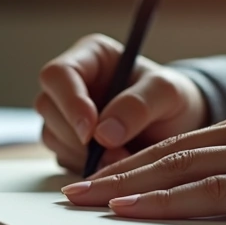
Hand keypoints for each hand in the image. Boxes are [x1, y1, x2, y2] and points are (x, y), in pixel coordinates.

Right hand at [36, 34, 208, 173]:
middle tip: (115, 154)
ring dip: (82, 156)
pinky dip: (86, 167)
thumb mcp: (167, 93)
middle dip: (78, 136)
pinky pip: (62, 157)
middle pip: (48, 107)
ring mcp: (65, 113)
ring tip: (122, 160)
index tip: (91, 131)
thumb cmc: (172, 98)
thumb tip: (103, 134)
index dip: (69, 102)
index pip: (59, 74)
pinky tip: (113, 166)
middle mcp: (71, 83)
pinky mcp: (68, 141)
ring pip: (52, 135)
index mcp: (90, 56)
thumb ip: (138, 105)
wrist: (177, 125)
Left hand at [60, 103, 225, 224]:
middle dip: (116, 171)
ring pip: (180, 168)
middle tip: (72, 191)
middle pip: (170, 152)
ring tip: (83, 201)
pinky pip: (211, 192)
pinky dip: (164, 200)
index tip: (103, 177)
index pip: (186, 143)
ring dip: (125, 187)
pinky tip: (130, 208)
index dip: (139, 160)